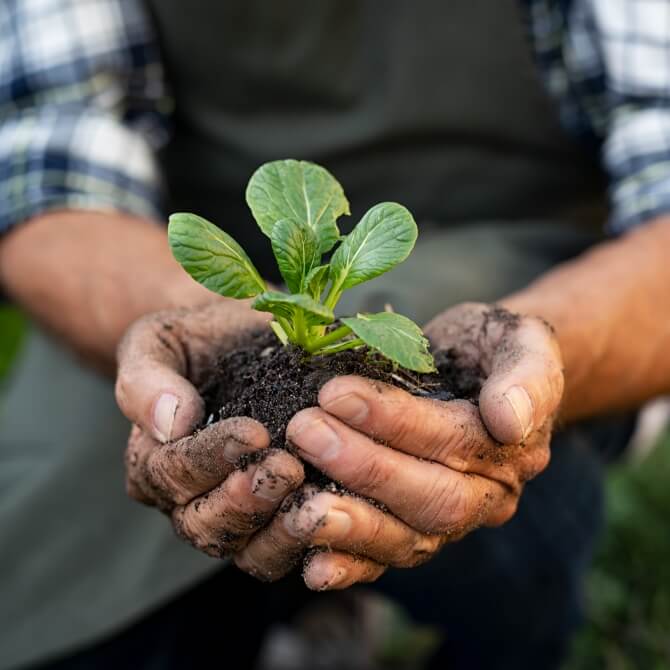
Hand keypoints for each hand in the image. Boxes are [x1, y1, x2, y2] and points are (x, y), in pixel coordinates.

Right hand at [115, 302, 304, 556]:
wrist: (241, 342)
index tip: (253, 433)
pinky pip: (288, 551)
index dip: (211, 457)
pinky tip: (342, 520)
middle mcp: (188, 500)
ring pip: (248, 550)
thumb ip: (148, 379)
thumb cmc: (197, 340)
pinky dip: (313, 544)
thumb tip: (171, 422)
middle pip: (206, 523)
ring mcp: (235, 517)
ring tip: (315, 502)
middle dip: (247, 500)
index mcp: (154, 461)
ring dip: (281, 532)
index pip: (173, 472)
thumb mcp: (159, 342)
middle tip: (287, 469)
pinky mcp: (277, 523)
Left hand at [234, 303, 562, 588]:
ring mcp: (451, 520)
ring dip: (352, 524)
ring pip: (409, 538)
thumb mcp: (522, 341)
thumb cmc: (493, 348)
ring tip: (298, 502)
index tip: (335, 392)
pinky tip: (313, 568)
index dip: (394, 421)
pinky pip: (389, 559)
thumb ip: (527, 375)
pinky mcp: (416, 529)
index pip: (454, 441)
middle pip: (430, 498)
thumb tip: (510, 421)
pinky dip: (352, 566)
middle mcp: (488, 496)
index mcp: (514, 449)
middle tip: (305, 430)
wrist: (480, 369)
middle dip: (363, 468)